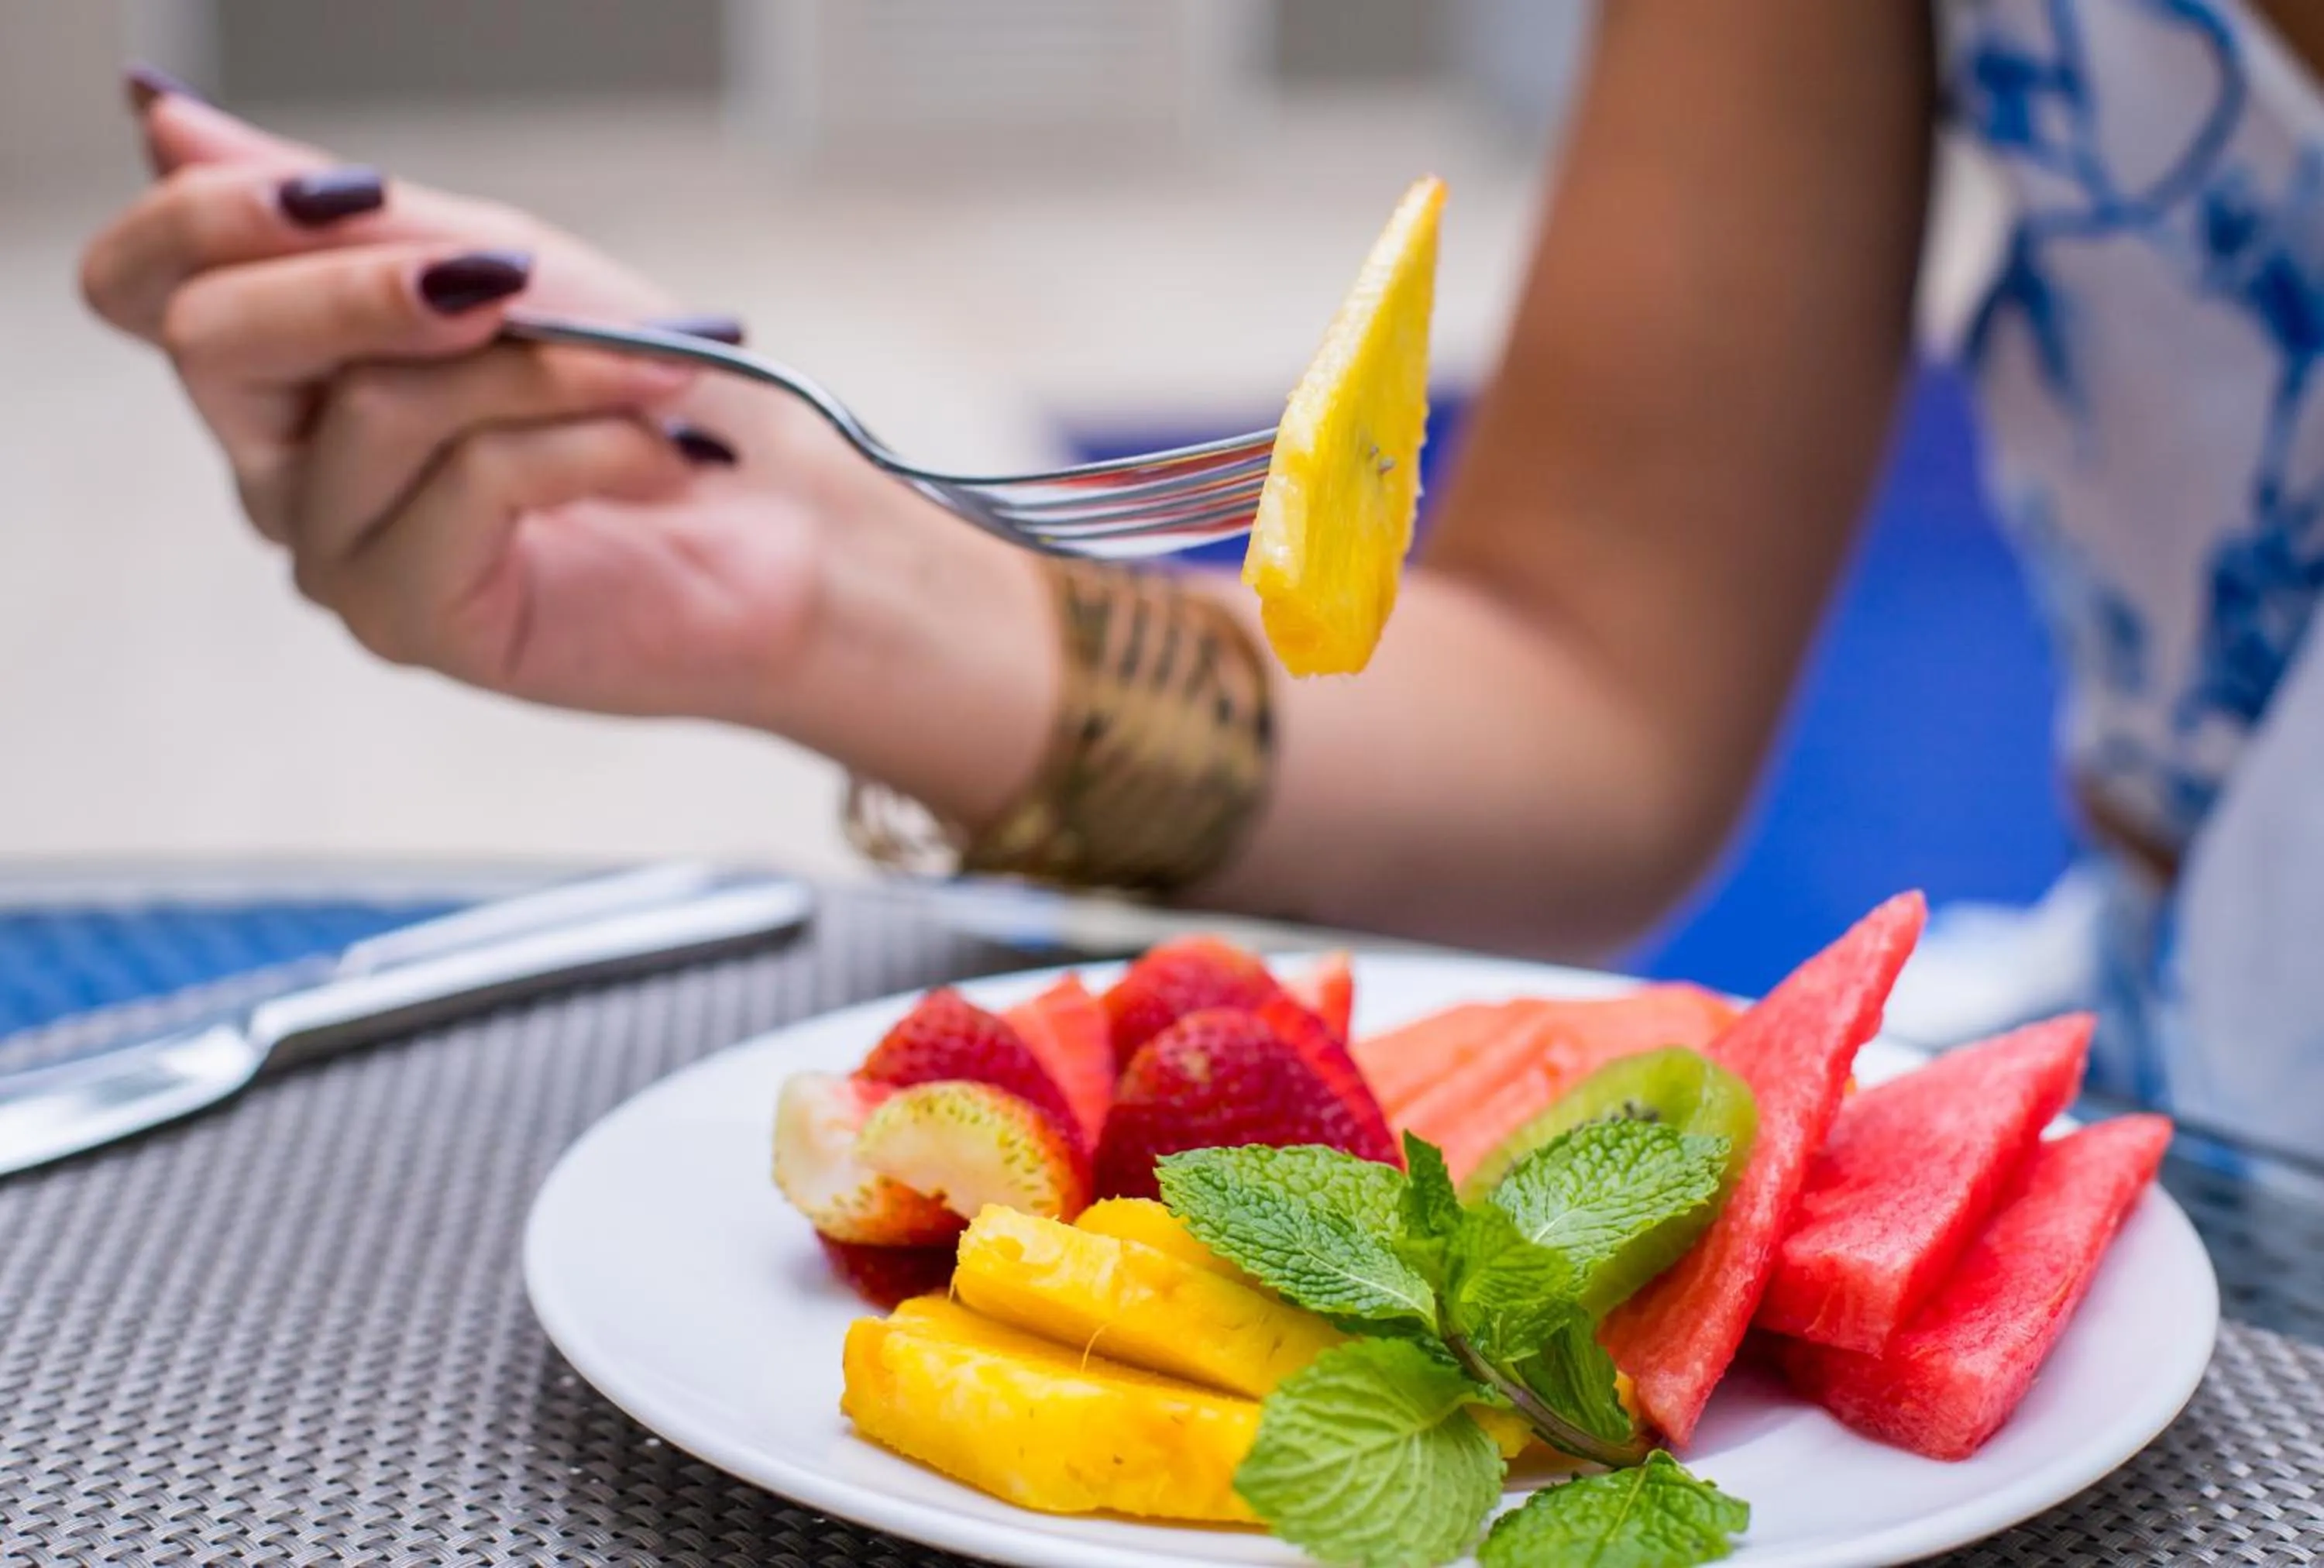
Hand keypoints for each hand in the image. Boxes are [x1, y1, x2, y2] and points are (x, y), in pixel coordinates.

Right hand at [77, 83, 911, 730]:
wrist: (792, 528)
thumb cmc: (661, 394)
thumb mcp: (508, 266)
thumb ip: (353, 216)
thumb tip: (165, 119)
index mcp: (290, 370)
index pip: (146, 283)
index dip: (212, 215)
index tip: (358, 192)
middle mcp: (289, 468)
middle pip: (219, 341)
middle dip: (370, 284)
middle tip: (510, 276)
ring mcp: (342, 553)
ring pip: (381, 408)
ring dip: (544, 367)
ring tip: (657, 370)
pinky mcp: (419, 621)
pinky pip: (471, 487)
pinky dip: (589, 445)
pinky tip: (665, 458)